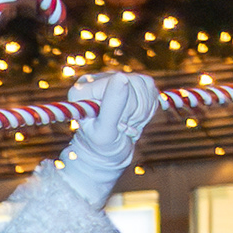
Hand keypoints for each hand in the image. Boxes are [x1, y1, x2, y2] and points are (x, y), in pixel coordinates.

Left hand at [55, 71, 162, 199]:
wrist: (108, 155)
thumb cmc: (102, 147)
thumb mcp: (106, 131)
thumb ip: (112, 105)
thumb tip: (122, 76)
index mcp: (82, 91)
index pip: (117, 82)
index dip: (125, 106)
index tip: (117, 125)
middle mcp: (96, 80)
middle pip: (133, 82)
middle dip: (134, 111)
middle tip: (122, 128)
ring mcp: (113, 79)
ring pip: (144, 84)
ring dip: (141, 112)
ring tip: (127, 125)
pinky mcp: (129, 82)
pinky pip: (150, 87)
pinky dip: (147, 108)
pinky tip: (134, 118)